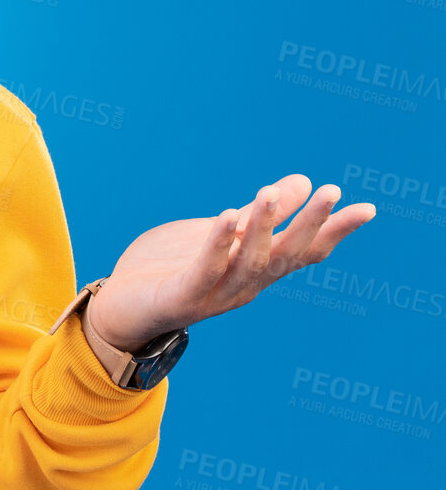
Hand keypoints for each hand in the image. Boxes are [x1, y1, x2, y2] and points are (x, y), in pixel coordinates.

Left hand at [86, 175, 376, 353]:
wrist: (120, 308)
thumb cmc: (170, 268)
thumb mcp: (219, 233)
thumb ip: (256, 214)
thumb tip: (300, 181)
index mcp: (255, 270)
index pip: (302, 251)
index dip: (334, 231)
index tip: (368, 207)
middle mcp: (244, 286)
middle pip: (284, 256)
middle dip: (309, 225)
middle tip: (332, 191)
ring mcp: (215, 295)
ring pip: (248, 262)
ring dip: (262, 227)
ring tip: (269, 191)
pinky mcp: (181, 297)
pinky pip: (204, 269)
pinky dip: (217, 243)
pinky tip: (226, 215)